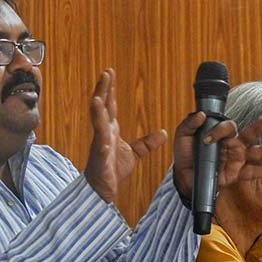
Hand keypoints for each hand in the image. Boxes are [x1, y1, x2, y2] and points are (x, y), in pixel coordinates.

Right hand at [84, 68, 166, 201]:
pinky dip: (100, 131)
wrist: (102, 189)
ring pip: (98, 120)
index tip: (110, 74)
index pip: (110, 106)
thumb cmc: (112, 170)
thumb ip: (147, 143)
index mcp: (109, 131)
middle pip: (102, 106)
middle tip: (106, 72)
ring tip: (98, 93)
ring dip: (98, 105)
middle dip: (103, 89)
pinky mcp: (100, 155)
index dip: (109, 90)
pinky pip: (99, 141)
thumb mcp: (134, 154)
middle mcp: (102, 133)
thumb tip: (164, 133)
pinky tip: (100, 125)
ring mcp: (99, 142)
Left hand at [171, 111, 261, 198]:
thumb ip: (189, 124)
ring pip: (258, 153)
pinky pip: (253, 172)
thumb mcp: (182, 136)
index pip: (229, 127)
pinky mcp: (236, 175)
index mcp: (223, 135)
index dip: (220, 131)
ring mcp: (237, 160)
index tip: (207, 140)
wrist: (184, 177)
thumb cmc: (186, 155)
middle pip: (252, 133)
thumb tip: (201, 115)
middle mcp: (233, 145)